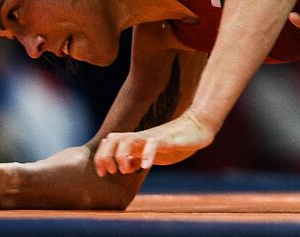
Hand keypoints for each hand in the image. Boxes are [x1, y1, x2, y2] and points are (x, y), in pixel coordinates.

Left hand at [94, 108, 215, 175]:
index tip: (103, 173)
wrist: (198, 126)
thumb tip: (125, 166)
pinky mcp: (168, 139)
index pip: (109, 142)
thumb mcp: (154, 153)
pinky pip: (153, 144)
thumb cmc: (176, 141)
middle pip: (113, 139)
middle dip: (105, 157)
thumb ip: (139, 158)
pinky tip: (147, 166)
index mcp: (136, 141)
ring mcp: (153, 137)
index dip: (101, 157)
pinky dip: (146, 155)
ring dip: (121, 156)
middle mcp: (141, 138)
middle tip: (111, 172)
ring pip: (128, 140)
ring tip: (128, 169)